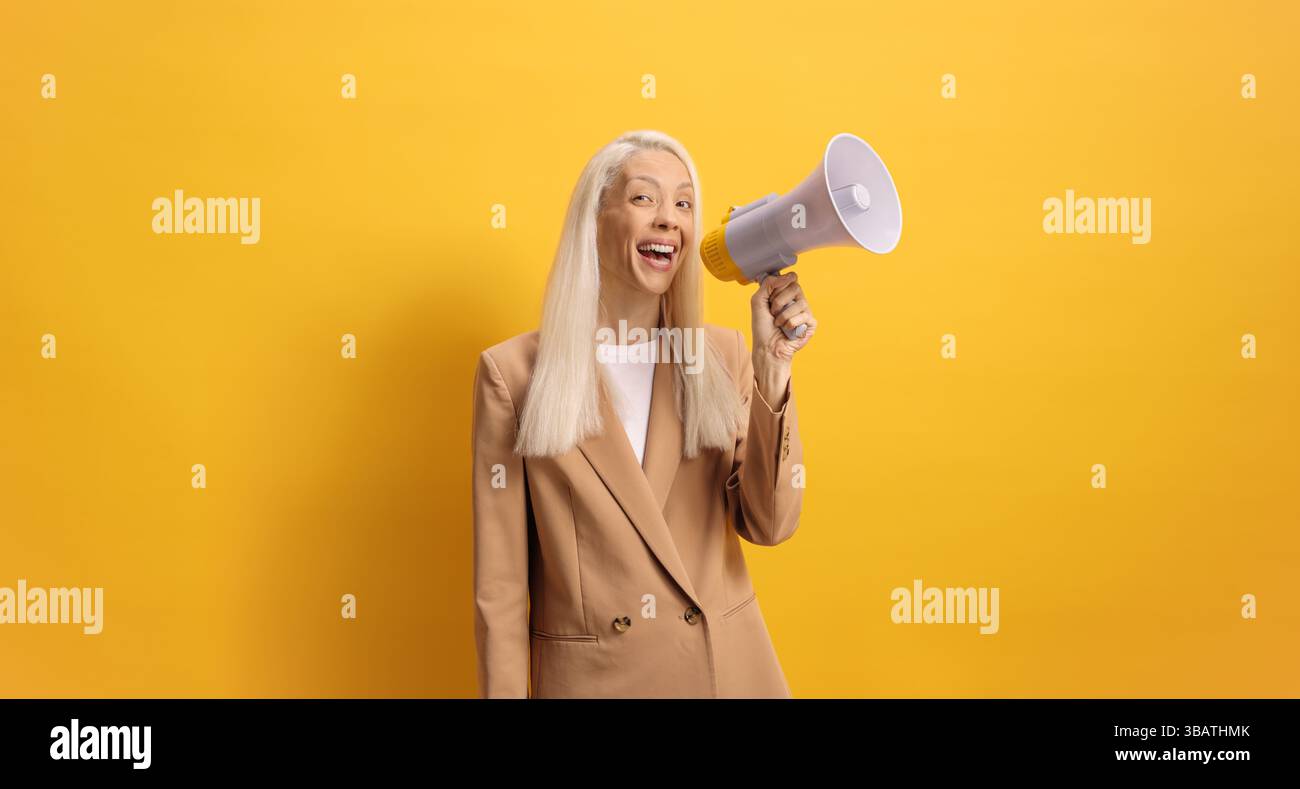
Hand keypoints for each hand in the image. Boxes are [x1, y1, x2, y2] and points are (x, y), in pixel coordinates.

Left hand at [750, 271, 815, 406]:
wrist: (767, 348)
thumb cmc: (762, 327)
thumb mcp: (758, 301)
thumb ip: (768, 284)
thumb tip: (789, 276)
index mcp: (786, 294)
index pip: (791, 278)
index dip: (779, 287)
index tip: (770, 299)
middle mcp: (798, 301)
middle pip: (796, 287)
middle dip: (779, 301)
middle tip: (773, 312)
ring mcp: (806, 312)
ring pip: (801, 302)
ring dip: (783, 315)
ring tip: (779, 324)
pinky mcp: (811, 323)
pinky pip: (805, 316)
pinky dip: (791, 324)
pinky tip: (787, 331)